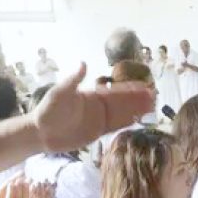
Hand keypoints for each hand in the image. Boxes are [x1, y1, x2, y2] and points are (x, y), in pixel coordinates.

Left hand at [34, 64, 154, 153]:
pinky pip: (116, 126)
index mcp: (92, 95)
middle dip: (138, 99)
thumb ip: (73, 81)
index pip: (116, 91)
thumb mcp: (59, 94)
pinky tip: (138, 120)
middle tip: (155, 97)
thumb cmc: (48, 111)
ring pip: (122, 113)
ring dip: (136, 110)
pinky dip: (127, 122)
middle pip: (123, 102)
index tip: (145, 86)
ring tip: (153, 107)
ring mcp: (99, 119)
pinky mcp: (97, 132)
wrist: (41, 133)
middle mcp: (99, 106)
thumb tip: (83, 63)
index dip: (131, 89)